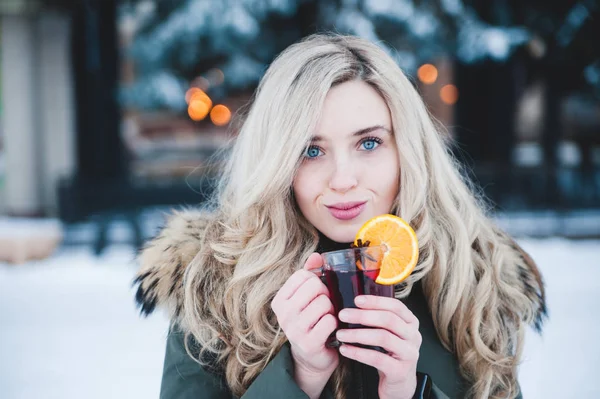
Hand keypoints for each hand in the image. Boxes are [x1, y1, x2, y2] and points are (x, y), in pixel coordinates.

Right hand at [271, 253, 337, 397]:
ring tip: (325, 319)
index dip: (316, 282)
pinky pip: (330, 320)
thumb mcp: (306, 297)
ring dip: (331, 310)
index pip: (304, 275)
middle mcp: (283, 314)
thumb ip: (310, 274)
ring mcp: (294, 330)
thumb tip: (317, 255)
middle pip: (315, 286)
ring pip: (324, 303)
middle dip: (326, 295)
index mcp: (279, 300)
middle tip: (324, 307)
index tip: (315, 295)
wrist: (311, 357)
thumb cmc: (310, 321)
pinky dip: (334, 324)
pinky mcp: (308, 343)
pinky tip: (329, 330)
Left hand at [335, 295, 421, 398]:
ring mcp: (409, 354)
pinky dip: (358, 352)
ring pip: (383, 337)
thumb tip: (353, 305)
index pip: (396, 306)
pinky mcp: (400, 371)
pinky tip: (345, 349)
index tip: (356, 300)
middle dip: (362, 315)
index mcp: (411, 323)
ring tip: (341, 334)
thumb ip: (378, 319)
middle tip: (343, 315)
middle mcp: (413, 336)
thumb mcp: (388, 334)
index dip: (376, 301)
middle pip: (389, 320)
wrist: (399, 384)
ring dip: (357, 334)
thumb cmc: (390, 354)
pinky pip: (377, 358)